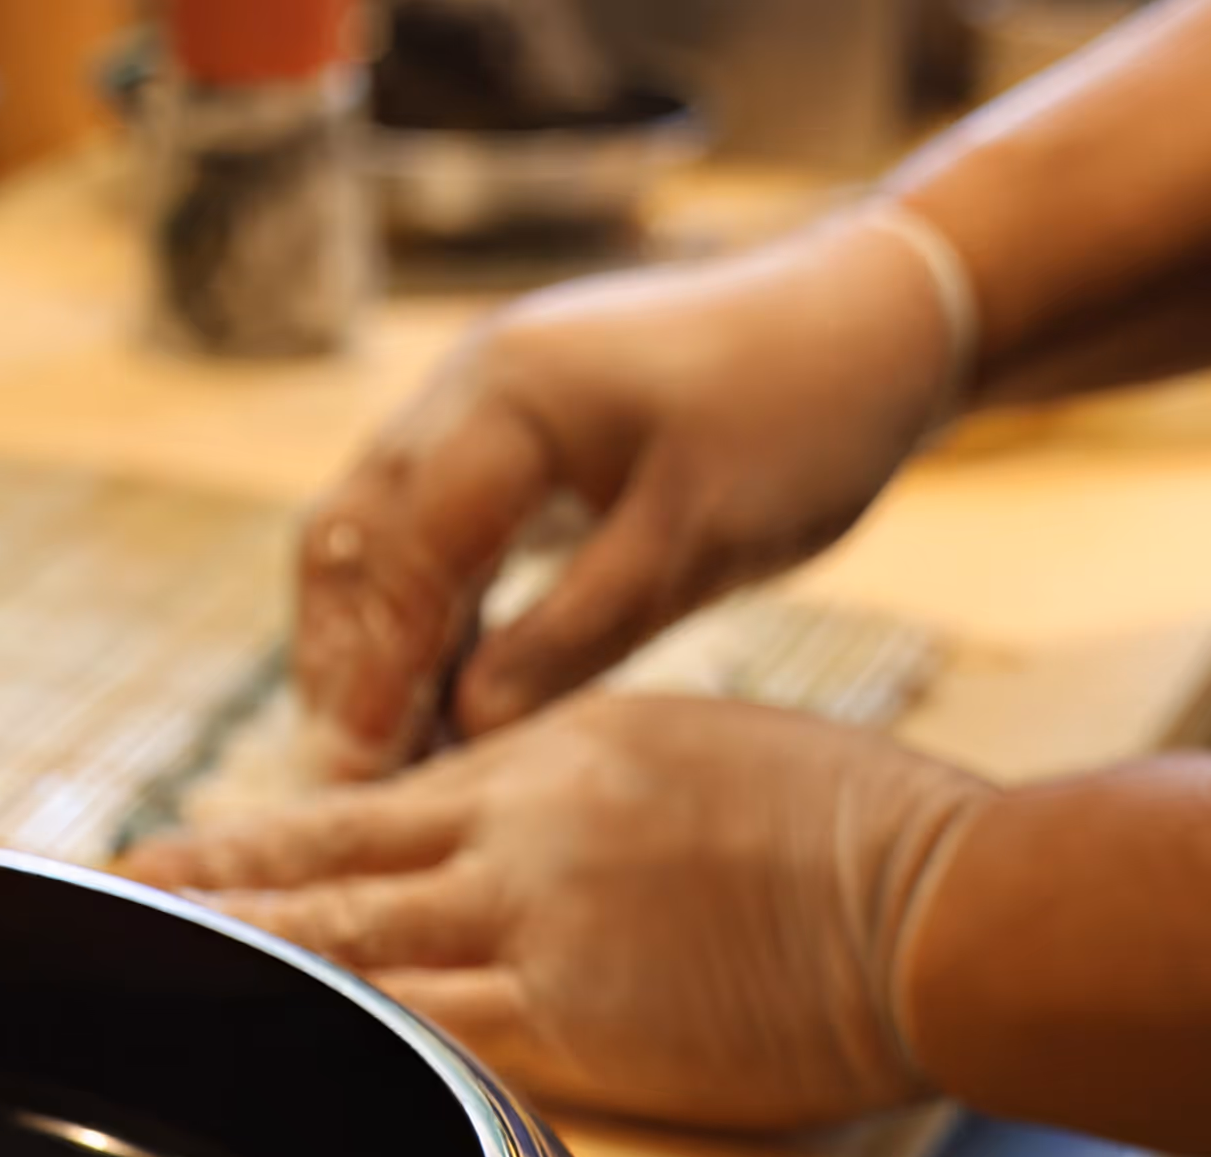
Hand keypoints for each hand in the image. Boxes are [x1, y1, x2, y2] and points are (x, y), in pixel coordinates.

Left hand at [117, 697, 993, 1131]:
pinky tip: (281, 1058)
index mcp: (557, 752)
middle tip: (123, 886)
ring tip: (160, 972)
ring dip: (253, 963)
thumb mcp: (704, 750)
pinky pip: (431, 1040)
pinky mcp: (576, 1028)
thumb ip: (599, 783)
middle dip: (218, 881)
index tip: (207, 837)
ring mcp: (539, 929)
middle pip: (330, 862)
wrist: (937, 897)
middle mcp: (522, 831)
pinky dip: (348, 1043)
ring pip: (355, 947)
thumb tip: (539, 819)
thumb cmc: (860, 825)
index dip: (281, 824)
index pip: (380, 794)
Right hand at [296, 214, 957, 777]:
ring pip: (375, 537)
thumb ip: (576, 634)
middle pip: (350, 540)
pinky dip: (422, 615)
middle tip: (344, 785)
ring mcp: (479, 403)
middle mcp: (466, 388)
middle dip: (339, 662)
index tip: (355, 779)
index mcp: (508, 397)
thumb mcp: (699, 543)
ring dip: (367, 643)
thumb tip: (465, 728)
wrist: (871, 317)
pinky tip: (441, 698)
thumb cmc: (803, 420)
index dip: (373, 673)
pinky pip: (428, 530)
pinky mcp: (508, 434)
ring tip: (380, 759)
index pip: (403, 554)